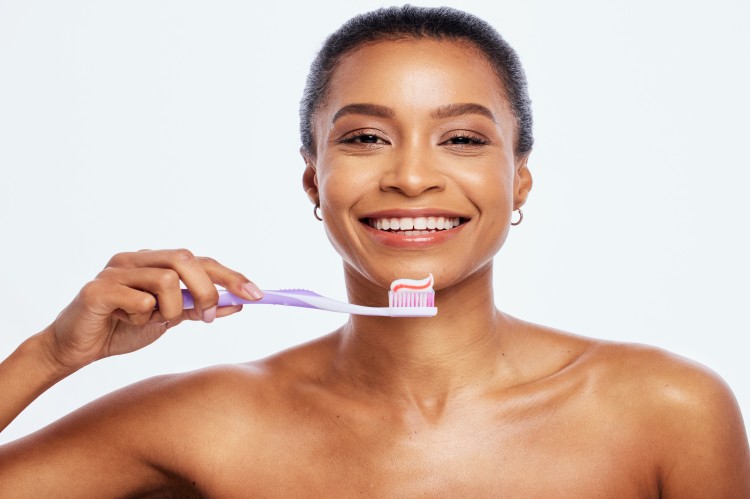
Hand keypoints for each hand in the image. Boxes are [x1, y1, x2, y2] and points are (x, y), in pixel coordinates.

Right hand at [44, 249, 261, 371]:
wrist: (77, 348)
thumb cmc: (123, 328)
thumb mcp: (170, 319)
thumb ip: (200, 309)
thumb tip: (239, 303)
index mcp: (153, 261)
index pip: (200, 260)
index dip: (230, 275)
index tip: (257, 294)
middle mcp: (134, 258)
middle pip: (185, 259)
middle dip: (206, 290)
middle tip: (206, 316)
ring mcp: (114, 270)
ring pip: (165, 280)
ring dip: (171, 309)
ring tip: (155, 321)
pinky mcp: (97, 289)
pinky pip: (140, 300)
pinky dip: (144, 317)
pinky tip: (128, 321)